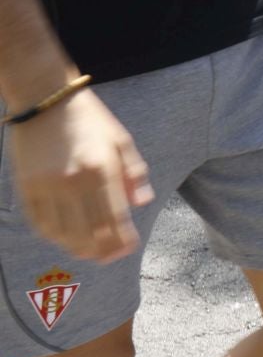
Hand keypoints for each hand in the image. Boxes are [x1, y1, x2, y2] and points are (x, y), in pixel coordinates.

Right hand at [10, 89, 152, 262]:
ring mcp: (47, 186)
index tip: (129, 249)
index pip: (114, 217)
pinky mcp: (26, 187)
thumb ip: (134, 172)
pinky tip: (65, 239)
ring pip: (63, 233)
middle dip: (103, 249)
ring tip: (90, 253)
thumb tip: (142, 203)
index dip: (123, 239)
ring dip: (78, 248)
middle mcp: (73, 181)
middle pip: (89, 231)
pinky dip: (54, 236)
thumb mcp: (121, 139)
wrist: (45, 99)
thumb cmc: (90, 119)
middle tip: (110, 258)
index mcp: (102, 168)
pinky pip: (40, 222)